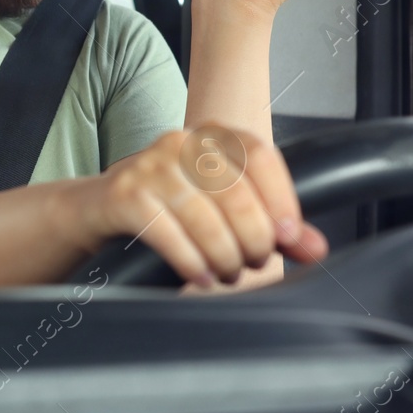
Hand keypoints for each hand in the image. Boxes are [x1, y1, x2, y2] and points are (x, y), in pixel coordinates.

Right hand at [67, 124, 327, 285]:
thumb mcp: (221, 209)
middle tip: (251, 263)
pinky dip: (190, 261)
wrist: (97, 210)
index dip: (281, 200)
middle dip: (252, 240)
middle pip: (236, 192)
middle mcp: (180, 141)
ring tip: (226, 273)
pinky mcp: (125, 194)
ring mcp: (149, 165)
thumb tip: (314, 248)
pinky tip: (199, 276)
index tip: (288, 238)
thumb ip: (270, 225)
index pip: (260, 157)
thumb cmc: (168, 208)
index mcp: (211, 135)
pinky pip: (169, 233)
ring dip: (223, 256)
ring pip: (205, 217)